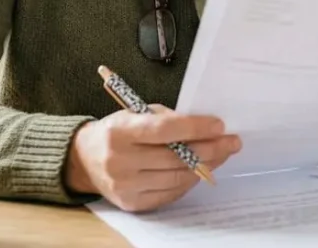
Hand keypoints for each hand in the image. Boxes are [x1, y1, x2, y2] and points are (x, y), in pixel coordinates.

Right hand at [64, 108, 240, 211]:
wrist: (85, 160)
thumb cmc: (117, 131)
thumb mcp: (135, 113)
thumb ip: (166, 119)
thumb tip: (204, 128)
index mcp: (120, 131)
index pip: (165, 130)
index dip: (195, 128)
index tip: (219, 125)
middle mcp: (121, 161)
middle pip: (176, 157)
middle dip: (210, 148)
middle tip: (232, 142)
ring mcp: (126, 185)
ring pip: (177, 177)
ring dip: (206, 165)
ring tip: (222, 154)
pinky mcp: (133, 203)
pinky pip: (170, 193)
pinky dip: (189, 180)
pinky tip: (202, 169)